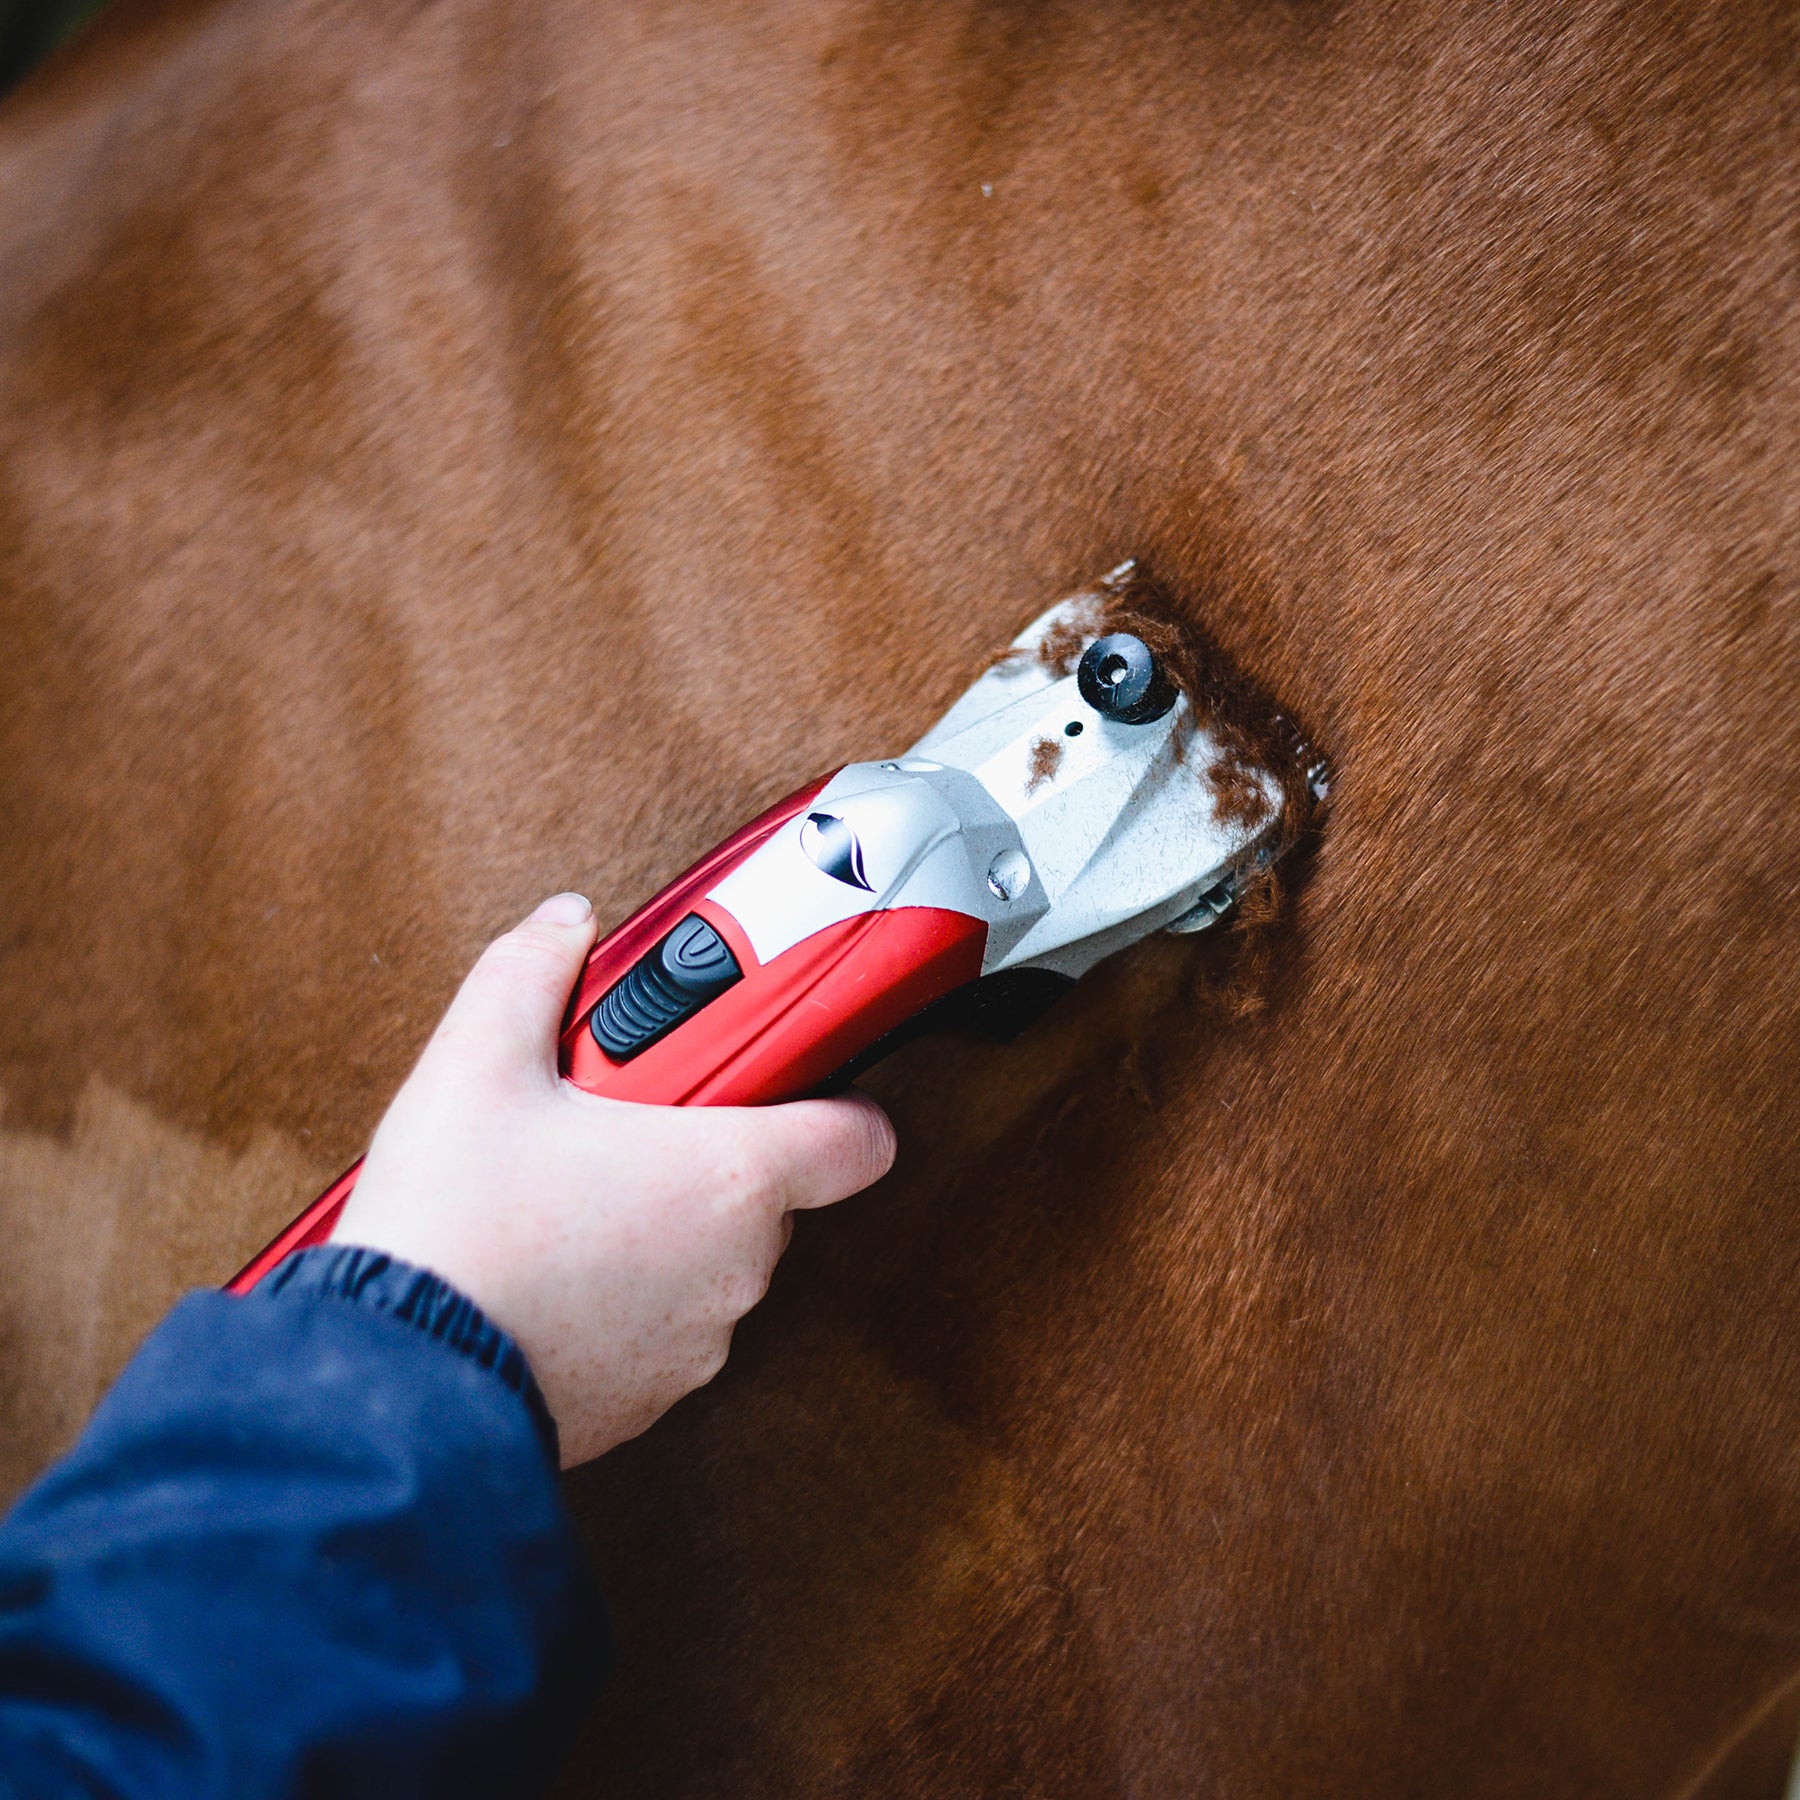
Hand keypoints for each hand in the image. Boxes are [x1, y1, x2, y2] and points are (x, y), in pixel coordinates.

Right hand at [332, 893, 896, 1466]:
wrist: (389, 1383)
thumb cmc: (450, 1231)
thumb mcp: (476, 1066)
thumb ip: (532, 974)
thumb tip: (565, 927)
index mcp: (728, 1178)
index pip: (860, 1139)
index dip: (836, 1100)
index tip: (787, 1078)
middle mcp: (735, 1269)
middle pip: (765, 1189)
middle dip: (703, 1150)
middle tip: (622, 1124)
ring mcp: (696, 1344)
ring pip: (711, 1260)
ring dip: (662, 1227)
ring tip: (565, 1201)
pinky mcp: (648, 1400)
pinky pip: (664, 1326)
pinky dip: (626, 1296)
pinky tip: (548, 1270)